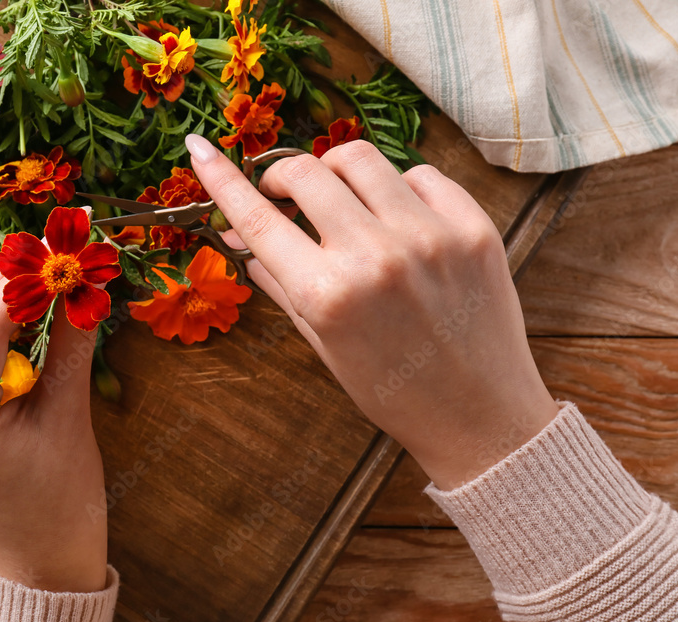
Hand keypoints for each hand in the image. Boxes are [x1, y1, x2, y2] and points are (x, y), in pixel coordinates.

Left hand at [0, 266, 107, 591]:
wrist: (39, 559)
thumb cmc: (62, 500)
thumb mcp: (69, 415)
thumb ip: (70, 342)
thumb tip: (80, 282)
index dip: (22, 276)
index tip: (56, 242)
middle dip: (12, 286)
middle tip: (54, 249)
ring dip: (0, 307)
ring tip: (45, 278)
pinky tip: (19, 316)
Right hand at [185, 134, 558, 489]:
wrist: (478, 415)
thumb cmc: (390, 388)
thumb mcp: (322, 343)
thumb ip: (278, 282)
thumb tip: (237, 238)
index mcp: (328, 294)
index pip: (257, 218)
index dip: (220, 179)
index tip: (198, 149)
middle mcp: (376, 257)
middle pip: (304, 172)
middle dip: (280, 176)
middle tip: (281, 193)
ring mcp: (430, 236)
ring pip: (359, 158)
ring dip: (334, 171)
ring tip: (338, 199)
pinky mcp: (473, 227)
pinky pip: (420, 174)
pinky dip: (395, 187)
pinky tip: (393, 217)